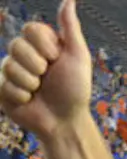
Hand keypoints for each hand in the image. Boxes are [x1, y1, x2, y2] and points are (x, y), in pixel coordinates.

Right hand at [0, 0, 93, 142]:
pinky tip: (30, 101)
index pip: (30, 29)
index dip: (45, 47)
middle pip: (17, 45)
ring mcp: (9, 70)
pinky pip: (4, 85)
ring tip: (39, 91)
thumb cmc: (75, 90)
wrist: (66, 121)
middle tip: (48, 78)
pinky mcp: (1, 88)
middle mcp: (22, 54)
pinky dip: (23, 96)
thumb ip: (70, 27)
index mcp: (39, 43)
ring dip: (31, 84)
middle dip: (39, 66)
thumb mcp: (78, 56)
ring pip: (10, 67)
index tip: (57, 59)